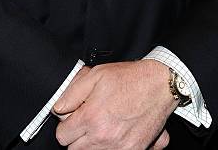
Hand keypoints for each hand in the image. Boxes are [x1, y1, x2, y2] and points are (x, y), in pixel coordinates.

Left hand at [53, 60, 175, 148]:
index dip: (66, 124)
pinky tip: (113, 133)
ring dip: (91, 144)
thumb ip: (72, 93)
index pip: (62, 136)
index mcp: (91, 117)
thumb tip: (58, 109)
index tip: (74, 117)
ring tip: (101, 126)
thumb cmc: (129, 78)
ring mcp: (119, 147)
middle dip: (77, 136)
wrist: (159, 85)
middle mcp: (103, 136)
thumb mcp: (96, 75)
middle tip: (88, 120)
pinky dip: (109, 148)